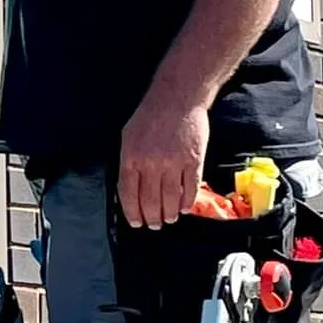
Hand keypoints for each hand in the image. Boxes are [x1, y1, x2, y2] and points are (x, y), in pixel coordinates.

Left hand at [117, 85, 208, 229]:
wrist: (178, 97)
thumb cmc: (151, 116)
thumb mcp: (129, 136)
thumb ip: (128, 163)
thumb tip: (129, 190)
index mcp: (131, 157)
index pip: (128, 195)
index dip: (132, 213)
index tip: (136, 223)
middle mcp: (151, 163)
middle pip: (150, 202)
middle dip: (151, 219)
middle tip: (154, 224)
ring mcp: (174, 163)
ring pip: (170, 201)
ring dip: (169, 214)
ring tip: (169, 219)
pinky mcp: (194, 162)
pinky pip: (191, 190)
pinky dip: (187, 203)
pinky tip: (184, 208)